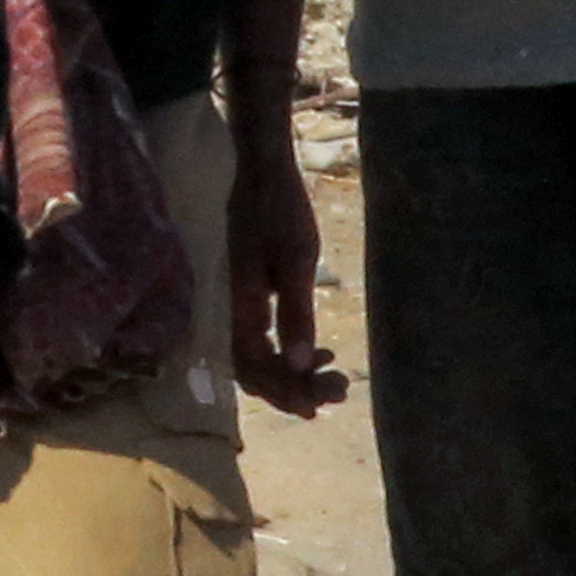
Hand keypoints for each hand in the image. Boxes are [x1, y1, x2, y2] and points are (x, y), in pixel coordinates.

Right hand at [225, 103, 342, 416]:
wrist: (262, 172)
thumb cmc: (280, 211)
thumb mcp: (296, 261)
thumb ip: (295, 313)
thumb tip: (299, 366)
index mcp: (242, 308)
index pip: (256, 370)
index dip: (286, 394)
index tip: (322, 404)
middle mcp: (235, 313)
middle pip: (256, 373)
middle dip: (296, 390)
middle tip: (341, 390)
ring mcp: (241, 305)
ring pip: (261, 359)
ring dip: (296, 376)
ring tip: (335, 377)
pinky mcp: (251, 295)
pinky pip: (265, 340)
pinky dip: (291, 353)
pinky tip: (320, 350)